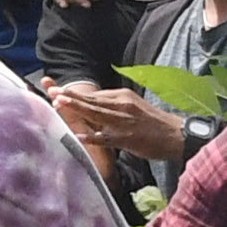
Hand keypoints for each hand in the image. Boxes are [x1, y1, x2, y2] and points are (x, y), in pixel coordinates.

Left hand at [52, 83, 188, 160]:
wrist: (174, 134)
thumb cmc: (151, 122)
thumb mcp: (132, 106)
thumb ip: (112, 106)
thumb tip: (91, 107)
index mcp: (122, 96)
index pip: (93, 94)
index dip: (74, 93)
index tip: (55, 89)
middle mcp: (122, 105)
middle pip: (91, 101)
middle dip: (70, 97)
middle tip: (51, 91)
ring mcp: (123, 121)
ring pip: (96, 114)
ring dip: (77, 109)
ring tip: (59, 104)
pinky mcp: (127, 138)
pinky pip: (106, 137)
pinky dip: (93, 136)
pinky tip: (79, 136)